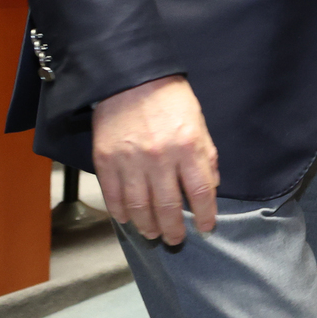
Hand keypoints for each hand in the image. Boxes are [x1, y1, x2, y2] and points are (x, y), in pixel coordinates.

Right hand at [92, 75, 219, 244]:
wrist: (131, 77)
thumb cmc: (170, 98)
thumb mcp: (198, 121)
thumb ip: (205, 154)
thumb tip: (210, 186)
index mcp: (187, 146)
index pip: (200, 192)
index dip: (204, 215)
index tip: (205, 228)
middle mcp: (160, 158)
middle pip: (168, 206)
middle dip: (174, 229)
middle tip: (175, 240)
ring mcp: (130, 161)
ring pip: (139, 207)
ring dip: (147, 226)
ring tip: (152, 233)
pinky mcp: (106, 160)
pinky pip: (114, 196)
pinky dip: (120, 212)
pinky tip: (128, 219)